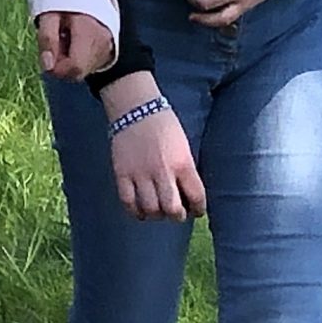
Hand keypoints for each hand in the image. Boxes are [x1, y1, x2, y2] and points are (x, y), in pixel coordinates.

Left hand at [35, 10, 114, 80]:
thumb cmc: (65, 1)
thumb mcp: (49, 14)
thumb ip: (47, 38)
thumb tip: (46, 66)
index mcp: (89, 33)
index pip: (75, 67)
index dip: (57, 68)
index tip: (48, 54)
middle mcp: (103, 45)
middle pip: (77, 72)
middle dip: (61, 63)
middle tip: (56, 41)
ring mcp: (107, 50)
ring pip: (82, 70)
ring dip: (68, 60)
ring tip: (66, 38)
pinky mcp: (108, 53)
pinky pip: (89, 65)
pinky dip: (77, 58)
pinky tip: (74, 41)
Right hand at [105, 76, 207, 220]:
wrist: (135, 107)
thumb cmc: (163, 124)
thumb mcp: (183, 146)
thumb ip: (186, 170)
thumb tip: (187, 195)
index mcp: (183, 163)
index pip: (197, 197)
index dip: (199, 209)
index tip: (196, 210)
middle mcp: (163, 171)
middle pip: (173, 209)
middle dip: (177, 215)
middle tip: (175, 211)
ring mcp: (140, 173)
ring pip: (150, 209)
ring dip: (156, 214)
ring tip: (157, 209)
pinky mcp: (122, 173)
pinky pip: (128, 202)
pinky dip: (135, 211)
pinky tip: (140, 209)